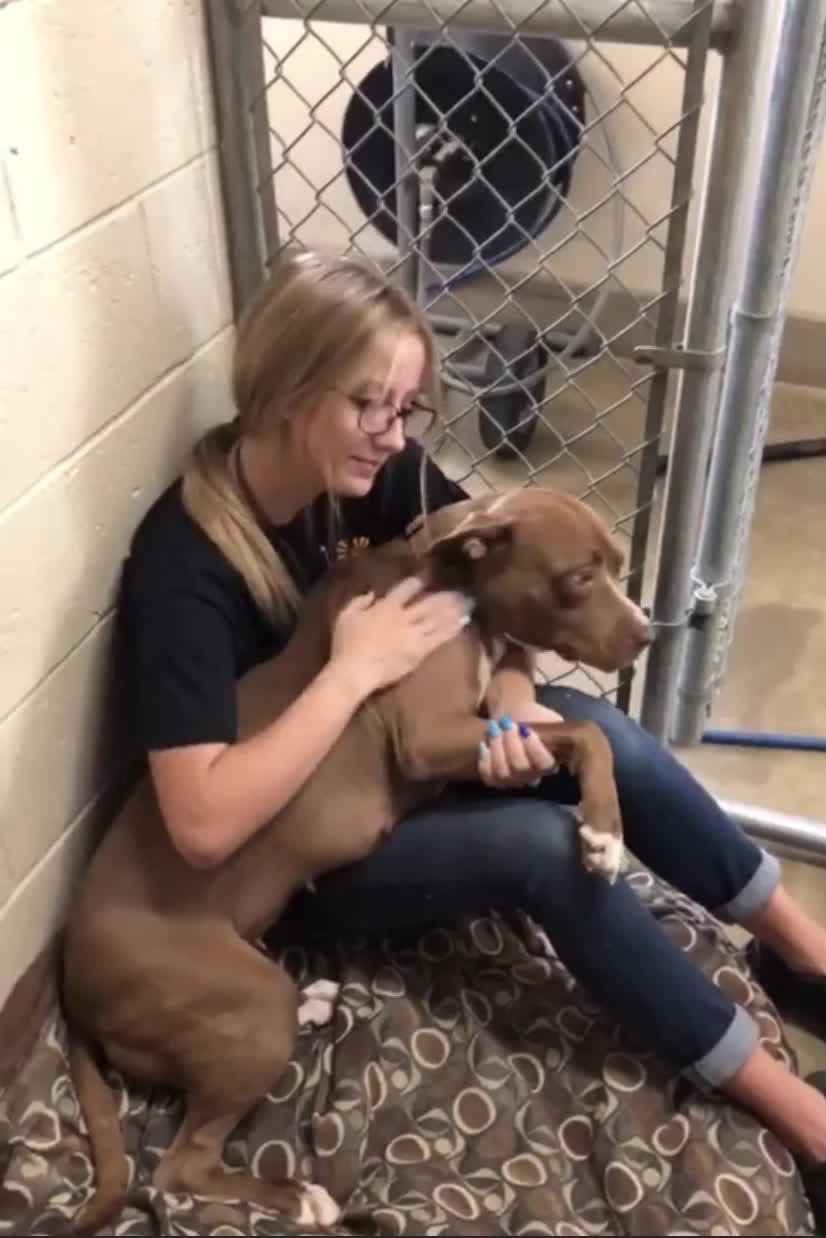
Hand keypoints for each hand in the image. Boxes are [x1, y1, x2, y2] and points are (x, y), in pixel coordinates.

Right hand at [330, 576, 470, 699]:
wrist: (355, 670)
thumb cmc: (346, 644)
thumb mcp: (346, 616)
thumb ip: (359, 602)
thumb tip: (370, 593)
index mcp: (386, 606)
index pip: (406, 588)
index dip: (419, 580)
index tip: (429, 574)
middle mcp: (404, 617)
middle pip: (429, 603)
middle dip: (445, 595)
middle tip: (461, 589)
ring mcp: (414, 634)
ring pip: (438, 618)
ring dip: (454, 610)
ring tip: (468, 603)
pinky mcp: (419, 651)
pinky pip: (439, 637)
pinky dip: (452, 629)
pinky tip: (463, 623)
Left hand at [477, 713, 557, 788]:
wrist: (512, 715)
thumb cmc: (532, 716)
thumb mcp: (549, 717)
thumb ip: (554, 726)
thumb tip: (550, 731)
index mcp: (549, 762)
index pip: (545, 764)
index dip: (534, 749)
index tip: (525, 729)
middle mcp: (532, 775)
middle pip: (520, 767)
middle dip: (511, 743)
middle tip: (507, 723)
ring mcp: (513, 780)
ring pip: (503, 772)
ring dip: (497, 748)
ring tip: (494, 728)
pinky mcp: (495, 779)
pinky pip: (488, 776)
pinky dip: (485, 760)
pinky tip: (484, 745)